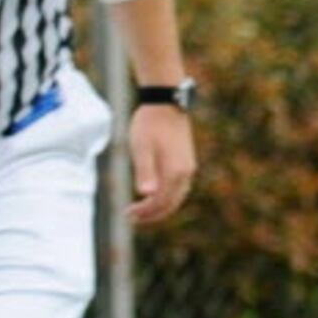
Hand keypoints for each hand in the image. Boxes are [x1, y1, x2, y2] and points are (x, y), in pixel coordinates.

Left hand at [126, 104, 196, 225]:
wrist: (166, 102)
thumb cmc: (150, 124)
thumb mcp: (142, 148)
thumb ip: (145, 172)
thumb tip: (147, 194)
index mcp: (175, 172)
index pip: (161, 202)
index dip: (145, 212)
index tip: (128, 214)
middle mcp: (185, 172)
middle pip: (171, 203)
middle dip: (152, 214)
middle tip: (132, 216)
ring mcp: (188, 166)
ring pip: (177, 196)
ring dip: (160, 206)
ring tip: (142, 209)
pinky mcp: (186, 160)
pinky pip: (179, 187)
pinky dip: (167, 196)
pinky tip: (154, 193)